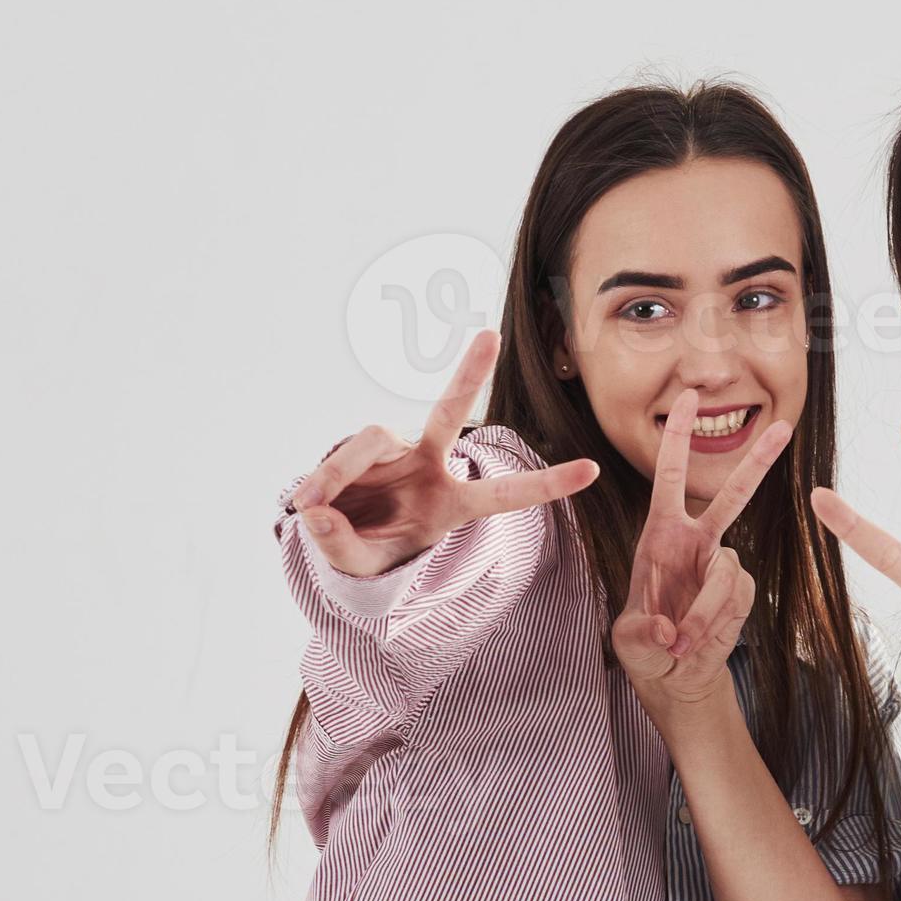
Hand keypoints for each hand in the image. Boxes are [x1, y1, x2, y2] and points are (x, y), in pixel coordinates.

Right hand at [289, 330, 601, 577]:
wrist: (339, 540)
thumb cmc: (369, 552)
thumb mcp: (361, 564)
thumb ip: (342, 544)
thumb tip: (317, 512)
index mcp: (452, 504)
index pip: (506, 493)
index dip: (548, 485)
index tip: (593, 471)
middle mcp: (428, 466)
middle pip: (448, 414)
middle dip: (468, 375)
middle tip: (490, 336)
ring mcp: (395, 450)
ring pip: (370, 440)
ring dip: (338, 472)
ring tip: (313, 508)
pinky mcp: (362, 445)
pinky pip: (341, 455)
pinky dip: (322, 479)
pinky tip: (307, 505)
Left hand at [610, 386, 790, 714]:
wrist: (675, 675)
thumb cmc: (646, 647)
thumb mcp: (630, 641)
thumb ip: (644, 634)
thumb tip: (671, 631)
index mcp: (662, 534)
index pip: (671, 475)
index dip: (679, 436)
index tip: (688, 397)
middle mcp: (697, 542)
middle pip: (733, 494)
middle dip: (758, 462)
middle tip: (785, 428)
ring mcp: (723, 566)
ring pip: (725, 573)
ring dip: (703, 610)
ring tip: (682, 642)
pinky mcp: (742, 592)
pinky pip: (735, 600)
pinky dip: (715, 623)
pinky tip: (698, 641)